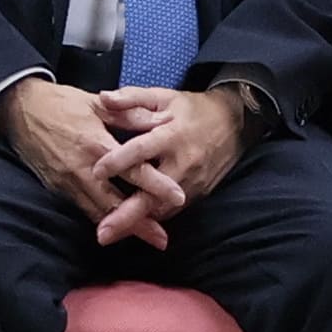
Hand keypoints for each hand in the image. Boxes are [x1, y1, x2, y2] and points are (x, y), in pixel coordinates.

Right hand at [0, 77, 173, 246]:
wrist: (21, 109)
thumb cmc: (62, 103)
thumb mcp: (97, 103)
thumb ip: (129, 115)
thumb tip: (159, 123)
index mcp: (97, 144)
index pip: (133, 170)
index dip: (156, 185)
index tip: (179, 197)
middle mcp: (83, 169)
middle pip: (115, 203)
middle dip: (139, 223)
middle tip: (162, 239)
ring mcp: (68, 181)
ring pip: (98, 212)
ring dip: (122, 227)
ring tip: (147, 238)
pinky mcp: (57, 188)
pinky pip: (83, 208)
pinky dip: (102, 219)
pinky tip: (117, 226)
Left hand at [101, 81, 252, 225]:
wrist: (235, 124)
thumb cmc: (192, 109)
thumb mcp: (163, 97)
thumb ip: (132, 98)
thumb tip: (102, 98)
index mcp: (171, 135)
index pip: (142, 150)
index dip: (119, 161)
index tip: (96, 172)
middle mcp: (183, 163)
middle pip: (152, 195)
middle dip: (127, 216)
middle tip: (103, 233)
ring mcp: (193, 183)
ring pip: (161, 209)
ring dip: (137, 224)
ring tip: (110, 234)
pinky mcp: (199, 194)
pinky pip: (171, 210)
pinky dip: (151, 219)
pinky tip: (132, 228)